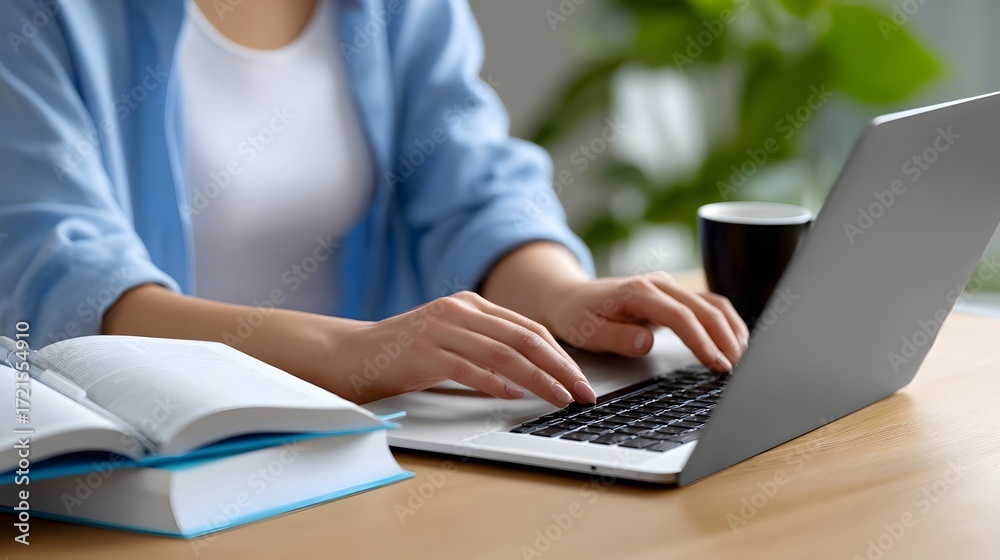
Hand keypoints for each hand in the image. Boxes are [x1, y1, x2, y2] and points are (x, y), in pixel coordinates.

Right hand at [332, 291, 596, 405]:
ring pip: (504, 354)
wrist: (351, 355)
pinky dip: (497, 382)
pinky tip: (516, 395)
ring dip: (539, 379)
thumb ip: (487, 348)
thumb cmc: (404, 355)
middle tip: (583, 392)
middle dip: (561, 367)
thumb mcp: (452, 342)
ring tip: (560, 398)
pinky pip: (470, 367)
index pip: (529, 328)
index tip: (581, 379)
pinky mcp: (424, 352)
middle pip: (525, 338)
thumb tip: (533, 375)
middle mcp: (460, 311)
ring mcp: (441, 329)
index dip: (561, 355)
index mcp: (471, 305)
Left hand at [541, 272, 749, 370]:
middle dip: (724, 339)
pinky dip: (726, 323)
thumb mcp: (587, 331)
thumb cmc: (578, 316)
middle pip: (703, 308)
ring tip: (741, 359)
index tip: (716, 363)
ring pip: (712, 303)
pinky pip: (708, 305)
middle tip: (736, 369)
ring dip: (731, 330)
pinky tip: (735, 343)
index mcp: (637, 291)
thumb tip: (645, 342)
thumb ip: (616, 337)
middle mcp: (658, 284)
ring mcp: (669, 287)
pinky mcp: (675, 296)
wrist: (571, 297)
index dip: (701, 341)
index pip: (680, 315)